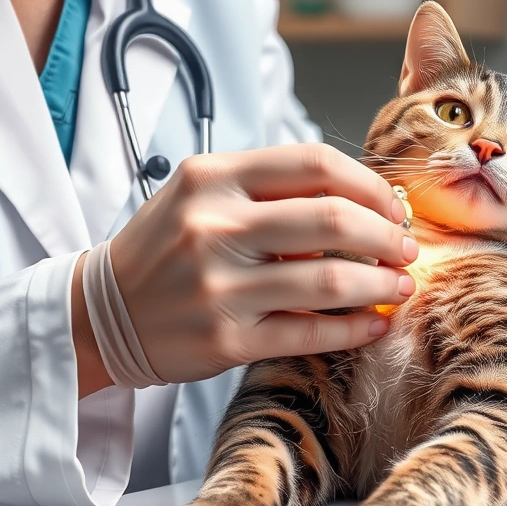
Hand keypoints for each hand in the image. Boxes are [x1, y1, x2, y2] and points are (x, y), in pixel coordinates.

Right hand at [72, 143, 417, 392]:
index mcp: (212, 178)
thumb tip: (361, 198)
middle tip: (406, 248)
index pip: (314, 164)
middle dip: (387, 235)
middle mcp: (214, 227)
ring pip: (331, 281)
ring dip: (381, 284)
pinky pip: (311, 334)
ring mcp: (220, 287)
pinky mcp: (225, 341)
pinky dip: (355, 329)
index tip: (392, 205)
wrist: (101, 312)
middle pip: (333, 219)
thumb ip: (268, 188)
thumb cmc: (164, 248)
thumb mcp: (200, 195)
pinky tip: (374, 324)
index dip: (369, 184)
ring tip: (400, 286)